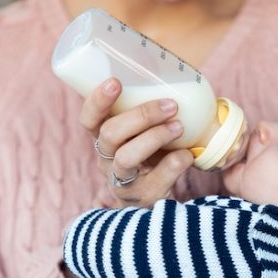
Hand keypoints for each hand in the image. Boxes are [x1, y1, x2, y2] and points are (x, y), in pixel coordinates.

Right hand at [82, 78, 193, 207]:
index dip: (97, 100)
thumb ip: (152, 112)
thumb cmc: (151, 156)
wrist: (154, 200)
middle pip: (110, 134)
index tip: (115, 81)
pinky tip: (188, 155)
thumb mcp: (143, 134)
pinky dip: (175, 164)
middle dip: (141, 116)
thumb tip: (184, 77)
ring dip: (155, 137)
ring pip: (126, 157)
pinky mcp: (141, 198)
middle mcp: (106, 159)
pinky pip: (155, 182)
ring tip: (179, 127)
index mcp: (104, 138)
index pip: (89, 118)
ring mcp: (121, 181)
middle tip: (170, 105)